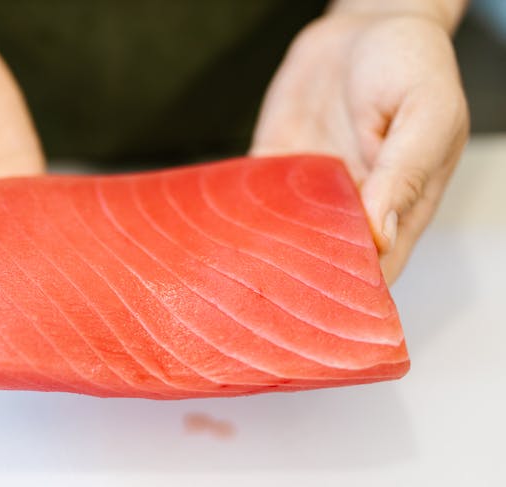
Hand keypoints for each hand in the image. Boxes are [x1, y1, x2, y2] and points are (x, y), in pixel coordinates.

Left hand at [251, 11, 468, 283]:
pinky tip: (214, 225)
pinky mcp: (275, 164)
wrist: (363, 26)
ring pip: (280, 238)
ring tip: (230, 272)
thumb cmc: (409, 64)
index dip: (347, 291)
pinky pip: (248, 197)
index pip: (373, 270)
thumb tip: (380, 234)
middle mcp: (349, 207)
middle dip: (294, 281)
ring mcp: (308, 189)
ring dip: (258, 254)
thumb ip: (404, 172)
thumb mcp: (427, 111)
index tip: (316, 304)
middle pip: (320, 263)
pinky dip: (233, 211)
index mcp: (397, 206)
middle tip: (262, 297)